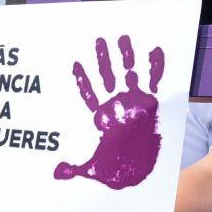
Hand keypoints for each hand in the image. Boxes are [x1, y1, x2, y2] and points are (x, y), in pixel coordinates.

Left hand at [53, 35, 164, 189]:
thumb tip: (57, 174)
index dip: (83, 80)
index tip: (75, 64)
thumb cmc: (118, 169)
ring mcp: (135, 103)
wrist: (141, 172)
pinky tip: (154, 51)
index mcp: (103, 117)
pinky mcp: (152, 104)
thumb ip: (74, 169)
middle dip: (103, 60)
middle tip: (98, 40)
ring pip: (129, 75)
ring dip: (126, 57)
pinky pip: (153, 82)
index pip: (90, 94)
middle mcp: (118, 106)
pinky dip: (154, 67)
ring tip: (123, 38)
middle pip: (108, 78)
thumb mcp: (93, 170)